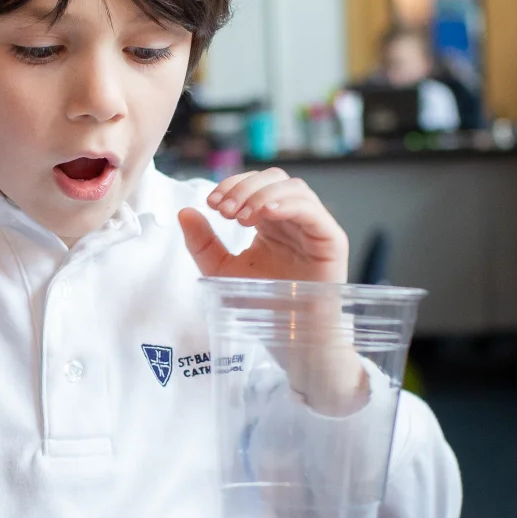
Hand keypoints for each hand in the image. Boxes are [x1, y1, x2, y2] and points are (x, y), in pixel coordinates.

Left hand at [179, 171, 365, 414]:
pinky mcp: (331, 242)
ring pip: (294, 189)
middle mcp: (293, 220)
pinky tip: (266, 214)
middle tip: (224, 210)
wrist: (289, 338)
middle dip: (244, 188)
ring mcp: (314, 228)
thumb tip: (184, 211)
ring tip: (242, 217)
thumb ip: (203, 243)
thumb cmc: (262, 305)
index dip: (232, 185)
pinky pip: (314, 212)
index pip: (254, 184)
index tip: (211, 204)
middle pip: (274, 179)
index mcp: (270, 221)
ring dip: (262, 195)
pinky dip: (289, 205)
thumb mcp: (221, 271)